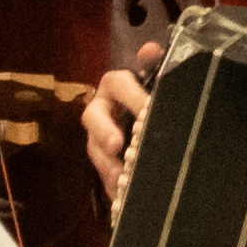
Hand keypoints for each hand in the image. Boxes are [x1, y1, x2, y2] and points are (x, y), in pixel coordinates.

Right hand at [78, 59, 151, 197]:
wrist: (146, 129)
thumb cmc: (149, 102)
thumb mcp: (153, 85)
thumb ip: (153, 66)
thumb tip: (149, 49)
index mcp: (117, 87)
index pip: (119, 83)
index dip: (131, 94)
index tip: (147, 106)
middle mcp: (102, 110)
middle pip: (93, 117)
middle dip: (104, 131)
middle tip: (116, 144)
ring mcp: (98, 139)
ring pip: (95, 150)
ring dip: (106, 164)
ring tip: (120, 179)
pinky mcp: (104, 165)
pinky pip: (103, 177)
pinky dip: (112, 187)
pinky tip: (121, 198)